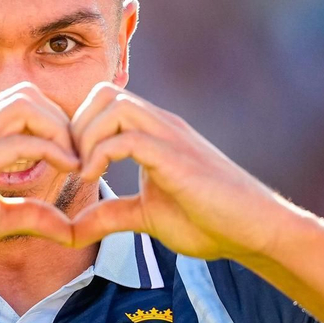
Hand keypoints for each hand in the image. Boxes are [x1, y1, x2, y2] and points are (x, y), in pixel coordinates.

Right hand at [0, 82, 79, 269]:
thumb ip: (30, 216)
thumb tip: (68, 231)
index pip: (25, 103)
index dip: (58, 124)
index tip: (77, 157)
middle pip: (28, 92)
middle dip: (64, 119)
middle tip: (81, 156)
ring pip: (26, 104)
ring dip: (60, 128)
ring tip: (76, 161)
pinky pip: (19, 140)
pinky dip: (52, 150)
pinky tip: (67, 170)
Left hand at [68, 82, 282, 261]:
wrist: (253, 230)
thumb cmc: (210, 221)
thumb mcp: (145, 217)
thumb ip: (110, 216)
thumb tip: (71, 229)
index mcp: (153, 133)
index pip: (102, 102)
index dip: (76, 128)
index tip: (69, 167)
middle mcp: (160, 125)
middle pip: (102, 92)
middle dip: (75, 126)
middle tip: (71, 166)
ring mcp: (170, 137)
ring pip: (113, 105)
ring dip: (85, 136)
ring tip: (82, 173)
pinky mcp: (176, 158)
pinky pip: (128, 137)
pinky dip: (99, 153)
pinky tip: (93, 179)